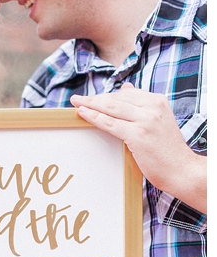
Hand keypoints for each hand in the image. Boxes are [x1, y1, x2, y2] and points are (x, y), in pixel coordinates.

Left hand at [70, 83, 205, 211]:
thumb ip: (141, 105)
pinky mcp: (138, 134)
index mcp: (158, 101)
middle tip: (76, 99)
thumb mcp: (157, 120)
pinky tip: (83, 114)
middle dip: (94, 98)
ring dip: (90, 104)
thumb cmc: (166, 149)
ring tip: (76, 104)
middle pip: (116, 99)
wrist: (180, 169)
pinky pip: (110, 123)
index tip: (90, 98)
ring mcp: (146, 120)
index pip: (125, 94)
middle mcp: (153, 107)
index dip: (106, 95)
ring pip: (111, 108)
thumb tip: (125, 88)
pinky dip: (94, 117)